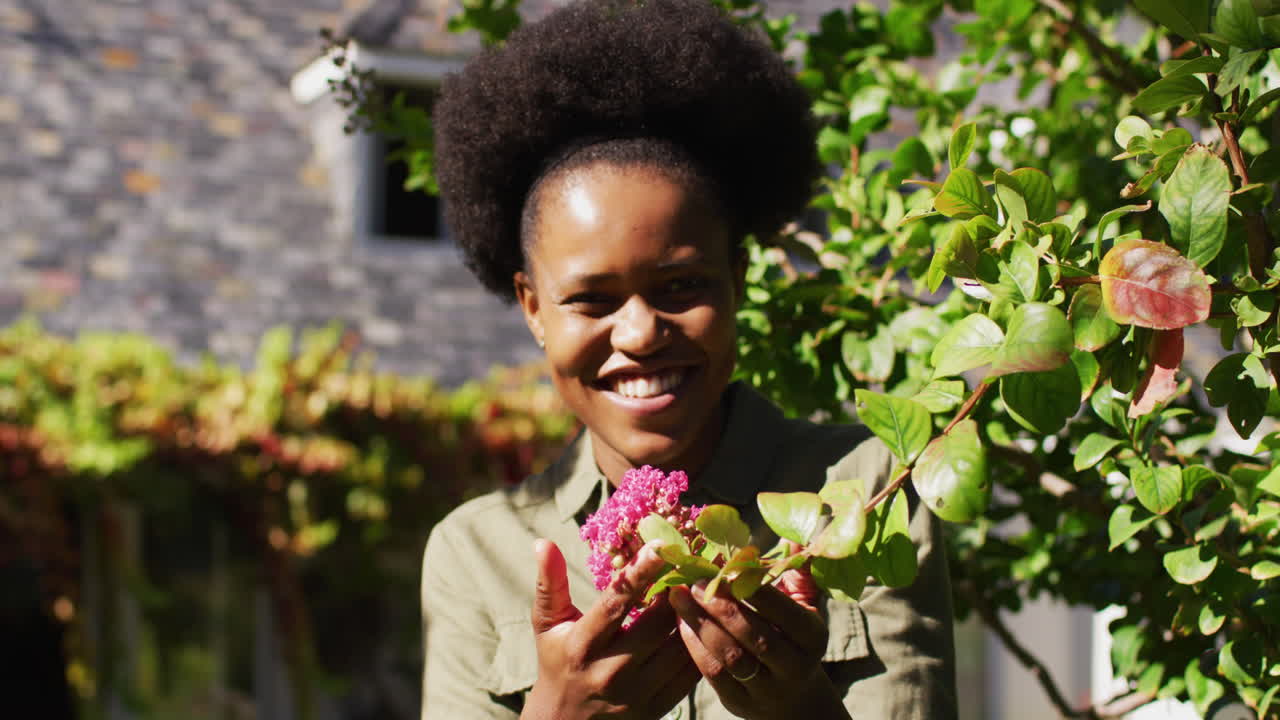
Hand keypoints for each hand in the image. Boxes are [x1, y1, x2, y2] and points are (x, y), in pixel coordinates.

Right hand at [521, 539, 698, 719]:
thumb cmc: (557, 663)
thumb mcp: (547, 625)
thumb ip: (549, 584)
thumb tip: (542, 542)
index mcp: (582, 646)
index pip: (615, 604)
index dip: (641, 573)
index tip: (662, 546)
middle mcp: (609, 672)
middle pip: (657, 625)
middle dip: (679, 591)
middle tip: (695, 563)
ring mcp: (635, 696)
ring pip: (679, 650)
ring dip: (695, 618)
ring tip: (706, 590)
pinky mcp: (654, 711)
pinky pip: (689, 677)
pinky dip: (701, 648)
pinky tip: (707, 625)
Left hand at [669, 568, 849, 719]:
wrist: (793, 697)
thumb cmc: (794, 637)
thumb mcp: (805, 605)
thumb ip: (797, 571)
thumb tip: (794, 534)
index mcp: (813, 637)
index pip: (784, 612)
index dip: (755, 590)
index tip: (728, 568)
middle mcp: (794, 667)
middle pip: (754, 635)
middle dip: (721, 606)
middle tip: (695, 580)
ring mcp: (766, 690)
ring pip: (730, 656)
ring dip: (700, 624)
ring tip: (679, 597)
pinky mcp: (739, 703)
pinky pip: (712, 674)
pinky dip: (694, 646)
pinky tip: (680, 622)